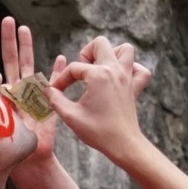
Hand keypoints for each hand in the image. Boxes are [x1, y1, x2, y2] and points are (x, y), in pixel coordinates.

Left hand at [0, 15, 63, 170]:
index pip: (0, 70)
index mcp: (8, 97)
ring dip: (28, 48)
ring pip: (29, 66)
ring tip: (25, 29)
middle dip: (11, 41)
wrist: (31, 161)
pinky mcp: (48, 103)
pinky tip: (59, 57)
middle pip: (14, 61)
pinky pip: (53, 84)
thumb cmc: (13, 150)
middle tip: (8, 20)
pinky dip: (57, 71)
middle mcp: (19, 92)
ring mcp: (33, 95)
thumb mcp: (1, 127)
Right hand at [48, 38, 152, 167]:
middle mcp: (114, 71)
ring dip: (111, 54)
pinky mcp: (135, 88)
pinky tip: (119, 78)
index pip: (74, 68)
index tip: (55, 91)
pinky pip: (140, 70)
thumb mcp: (70, 115)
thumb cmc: (97, 131)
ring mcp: (127, 78)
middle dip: (86, 53)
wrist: (123, 144)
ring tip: (100, 69)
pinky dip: (131, 69)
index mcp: (98, 75)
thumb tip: (47, 90)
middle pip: (100, 44)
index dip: (61, 79)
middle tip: (81, 71)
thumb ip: (55, 99)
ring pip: (125, 50)